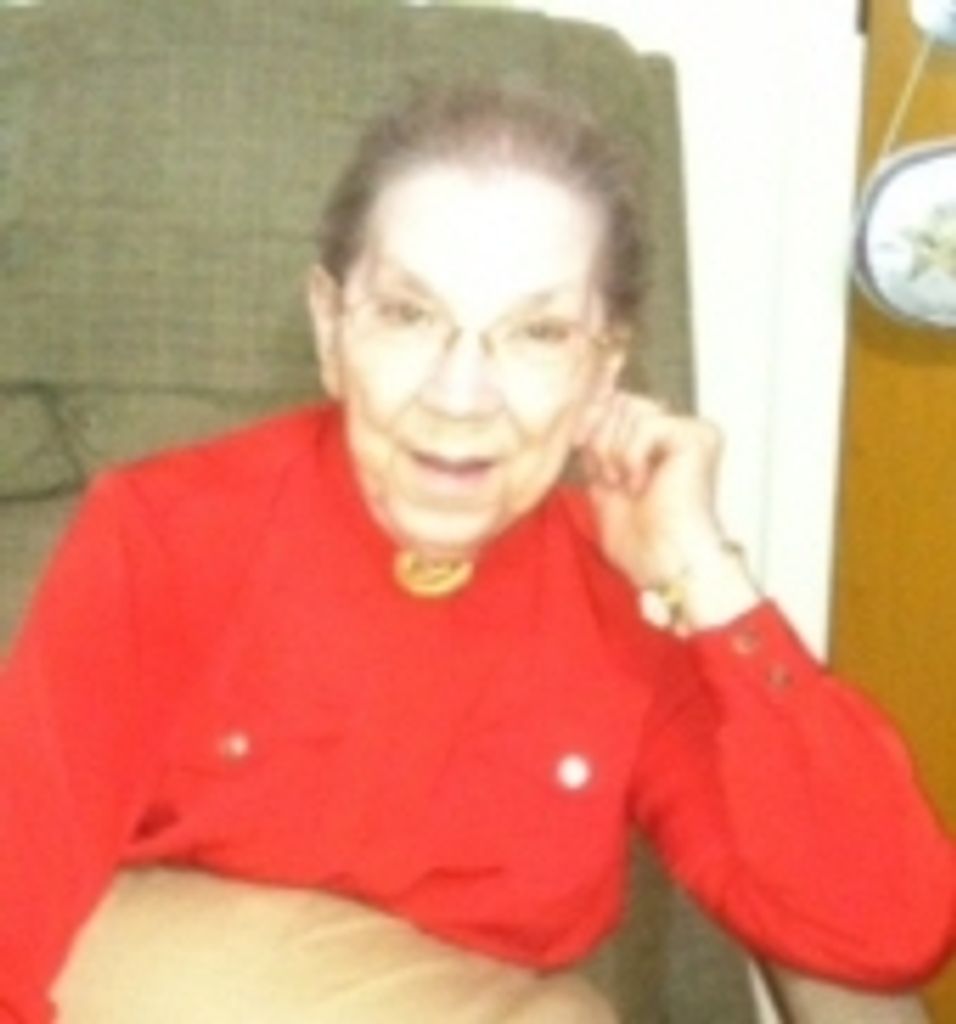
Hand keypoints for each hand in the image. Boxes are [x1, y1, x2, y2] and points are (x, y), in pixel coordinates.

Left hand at [575, 392, 758, 625]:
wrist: (664, 565)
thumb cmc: (638, 538)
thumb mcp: (601, 479)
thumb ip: (595, 442)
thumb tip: (582, 405)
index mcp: (656, 437)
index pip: (613, 401)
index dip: (590, 421)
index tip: (579, 448)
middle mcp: (677, 428)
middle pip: (618, 401)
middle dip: (600, 440)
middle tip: (611, 480)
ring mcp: (691, 430)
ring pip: (630, 409)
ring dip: (615, 452)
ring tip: (626, 485)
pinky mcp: (699, 437)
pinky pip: (648, 424)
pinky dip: (633, 456)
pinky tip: (641, 484)